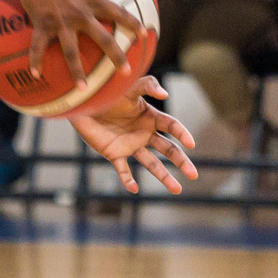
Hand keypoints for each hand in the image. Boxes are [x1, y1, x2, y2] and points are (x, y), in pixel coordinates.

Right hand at [9, 0, 142, 89]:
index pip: (119, 13)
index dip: (132, 24)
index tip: (143, 35)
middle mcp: (80, 14)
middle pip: (102, 39)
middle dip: (116, 57)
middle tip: (126, 72)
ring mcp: (61, 22)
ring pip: (72, 51)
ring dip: (77, 71)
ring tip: (83, 89)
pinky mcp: (42, 24)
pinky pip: (38, 47)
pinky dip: (35, 61)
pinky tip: (35, 75)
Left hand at [68, 76, 197, 192]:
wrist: (83, 103)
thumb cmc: (108, 92)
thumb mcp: (129, 87)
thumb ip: (147, 86)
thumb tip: (165, 95)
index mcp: (150, 117)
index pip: (172, 127)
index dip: (182, 134)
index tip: (191, 144)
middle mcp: (144, 134)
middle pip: (168, 149)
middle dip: (181, 161)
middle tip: (194, 174)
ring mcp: (130, 145)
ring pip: (152, 164)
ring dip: (164, 177)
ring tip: (178, 190)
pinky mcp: (114, 154)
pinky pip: (123, 170)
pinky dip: (128, 180)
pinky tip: (134, 188)